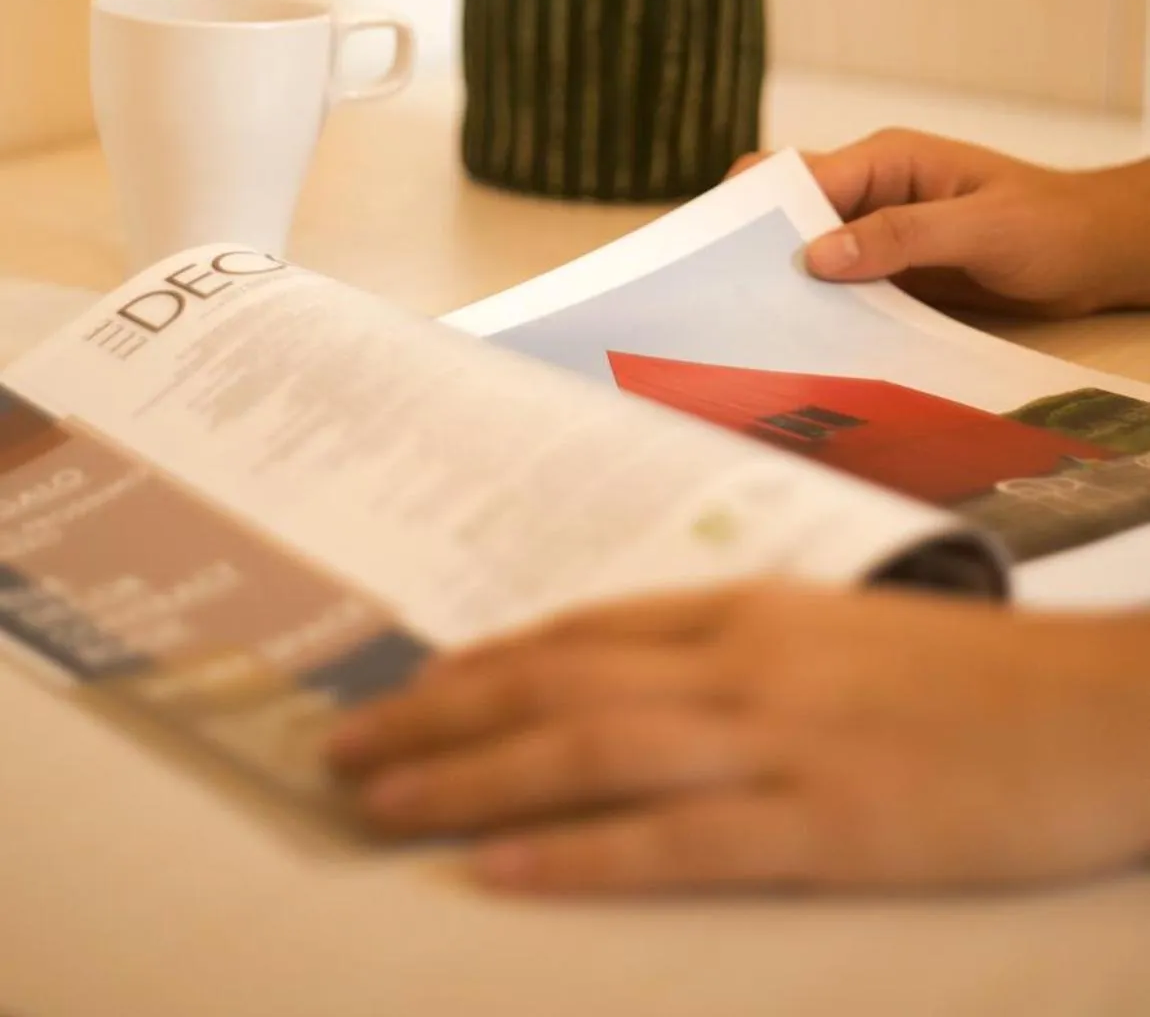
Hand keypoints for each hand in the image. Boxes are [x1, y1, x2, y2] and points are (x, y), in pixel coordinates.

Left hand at [327, 580, 1149, 894]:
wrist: (1098, 708)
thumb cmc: (975, 679)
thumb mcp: (844, 636)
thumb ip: (745, 650)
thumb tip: (643, 676)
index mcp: (752, 608)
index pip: (584, 630)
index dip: (483, 665)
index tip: (407, 692)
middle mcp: (744, 659)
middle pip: (558, 682)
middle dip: (439, 717)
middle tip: (345, 751)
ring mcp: (780, 739)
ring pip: (589, 748)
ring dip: (470, 775)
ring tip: (378, 801)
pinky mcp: (823, 823)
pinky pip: (674, 840)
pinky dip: (578, 854)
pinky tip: (501, 870)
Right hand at [733, 131, 1149, 317]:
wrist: (1095, 256)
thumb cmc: (1049, 225)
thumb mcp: (981, 228)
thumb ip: (902, 236)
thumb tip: (817, 255)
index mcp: (887, 160)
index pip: (802, 176)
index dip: (761, 211)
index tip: (726, 255)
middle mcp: (873, 191)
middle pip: (790, 209)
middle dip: (756, 245)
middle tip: (725, 296)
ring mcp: (879, 234)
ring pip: (809, 252)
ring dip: (787, 284)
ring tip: (752, 328)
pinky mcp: (890, 273)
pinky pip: (841, 288)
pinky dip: (820, 309)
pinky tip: (803, 342)